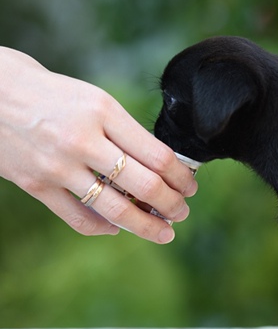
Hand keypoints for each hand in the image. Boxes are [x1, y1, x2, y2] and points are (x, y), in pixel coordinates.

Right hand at [0, 48, 197, 242]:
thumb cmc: (54, 96)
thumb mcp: (95, 100)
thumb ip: (126, 132)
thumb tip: (162, 168)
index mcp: (104, 112)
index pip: (158, 156)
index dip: (182, 178)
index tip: (190, 187)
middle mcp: (82, 139)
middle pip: (145, 185)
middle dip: (172, 205)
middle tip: (182, 213)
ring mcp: (57, 165)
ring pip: (115, 208)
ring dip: (146, 225)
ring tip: (163, 231)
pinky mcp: (35, 184)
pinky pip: (78, 218)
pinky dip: (103, 228)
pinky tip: (117, 228)